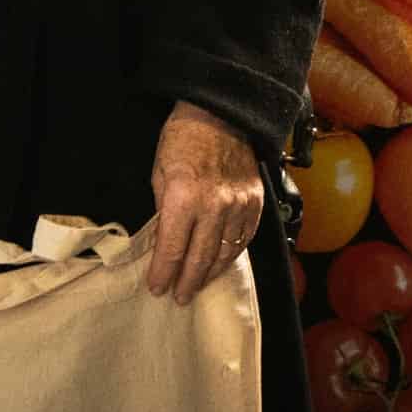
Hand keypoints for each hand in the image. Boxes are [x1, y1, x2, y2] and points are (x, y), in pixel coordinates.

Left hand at [147, 100, 263, 305]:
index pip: (172, 248)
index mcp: (183, 197)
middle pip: (199, 258)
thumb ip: (164, 209)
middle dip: (186, 282)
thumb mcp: (159, 171)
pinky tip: (220, 264)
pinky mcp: (255, 202)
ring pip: (224, 253)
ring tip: (197, 287)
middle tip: (178, 298)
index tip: (156, 288)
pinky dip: (231, 256)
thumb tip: (165, 240)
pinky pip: (244, 239)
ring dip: (209, 274)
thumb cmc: (182, 139)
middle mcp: (214, 206)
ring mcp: (238, 205)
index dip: (163, 273)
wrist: (221, 113)